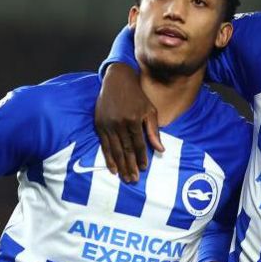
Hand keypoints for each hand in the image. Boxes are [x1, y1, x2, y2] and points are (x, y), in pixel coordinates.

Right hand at [95, 63, 163, 182]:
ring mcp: (108, 125)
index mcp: (134, 119)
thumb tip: (161, 149)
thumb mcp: (150, 110)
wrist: (117, 81)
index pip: (138, 144)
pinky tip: (112, 168)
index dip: (141, 157)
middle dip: (130, 166)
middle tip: (133, 180)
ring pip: (115, 150)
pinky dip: (108, 158)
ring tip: (124, 178)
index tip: (144, 169)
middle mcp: (120, 123)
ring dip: (120, 166)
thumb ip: (154, 131)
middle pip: (126, 150)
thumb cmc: (137, 96)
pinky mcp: (99, 125)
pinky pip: (105, 145)